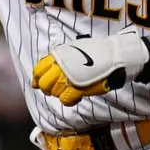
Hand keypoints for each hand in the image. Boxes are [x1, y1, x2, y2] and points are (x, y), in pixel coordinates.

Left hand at [31, 32, 148, 105]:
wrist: (113, 56)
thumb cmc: (93, 53)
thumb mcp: (72, 50)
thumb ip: (55, 61)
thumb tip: (36, 78)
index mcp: (58, 55)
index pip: (38, 70)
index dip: (37, 79)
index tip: (39, 84)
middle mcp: (60, 65)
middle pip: (44, 84)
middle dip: (48, 88)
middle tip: (58, 88)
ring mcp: (69, 76)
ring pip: (54, 92)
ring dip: (60, 93)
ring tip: (70, 89)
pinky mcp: (78, 88)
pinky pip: (65, 100)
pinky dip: (69, 100)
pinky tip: (76, 95)